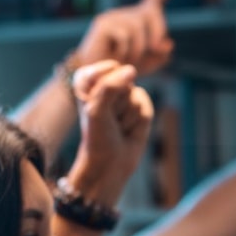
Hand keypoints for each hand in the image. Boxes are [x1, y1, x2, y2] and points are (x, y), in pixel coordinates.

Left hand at [67, 60, 153, 207]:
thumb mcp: (96, 109)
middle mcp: (108, 85)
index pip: (107, 70)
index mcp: (89, 81)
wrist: (110, 164)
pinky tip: (129, 130)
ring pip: (135, 95)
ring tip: (118, 128)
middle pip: (123, 82)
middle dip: (117, 104)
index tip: (95, 109)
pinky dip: (139, 122)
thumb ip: (111, 85)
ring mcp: (126, 96)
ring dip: (126, 117)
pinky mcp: (141, 108)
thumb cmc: (97, 137)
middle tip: (109, 121)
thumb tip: (132, 70)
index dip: (104, 91)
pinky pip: (146, 105)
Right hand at [75, 0, 182, 78]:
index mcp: (140, 18)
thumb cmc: (124, 68)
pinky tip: (116, 57)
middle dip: (158, 32)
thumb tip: (167, 44)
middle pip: (152, 11)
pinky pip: (125, 36)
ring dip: (139, 50)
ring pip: (138, 28)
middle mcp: (127, 12)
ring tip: (128, 60)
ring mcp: (114, 16)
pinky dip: (126, 52)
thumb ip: (161, 54)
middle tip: (155, 51)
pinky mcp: (103, 23)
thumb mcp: (148, 63)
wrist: (98, 79)